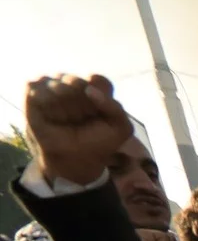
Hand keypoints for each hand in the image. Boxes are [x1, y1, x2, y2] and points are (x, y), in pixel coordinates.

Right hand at [23, 74, 135, 189]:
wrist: (73, 159)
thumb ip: (116, 108)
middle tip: (81, 122)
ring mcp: (52, 83)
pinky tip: (52, 118)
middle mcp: (73, 81)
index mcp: (95, 87)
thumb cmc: (96, 142)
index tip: (97, 116)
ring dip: (66, 111)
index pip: (99, 81)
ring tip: (66, 121)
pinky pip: (42, 93)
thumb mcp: (120, 129)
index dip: (100, 101)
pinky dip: (49, 110)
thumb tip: (89, 90)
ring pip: (61, 88)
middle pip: (79, 83)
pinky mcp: (33, 89)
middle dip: (83, 109)